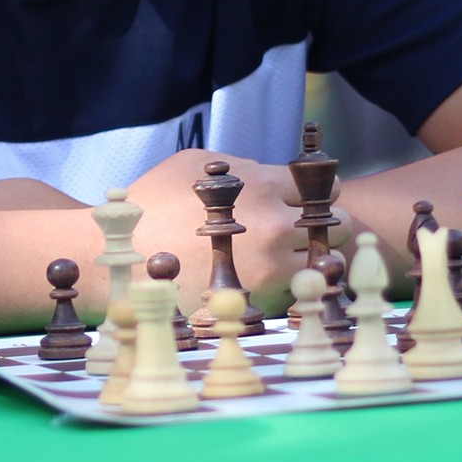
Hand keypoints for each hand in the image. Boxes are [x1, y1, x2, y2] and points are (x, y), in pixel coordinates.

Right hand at [121, 149, 355, 317]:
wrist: (125, 257)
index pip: (325, 187)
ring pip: (326, 260)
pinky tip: (273, 277)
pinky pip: (301, 287)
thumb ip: (241, 167)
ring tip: (288, 256)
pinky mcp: (262, 297)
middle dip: (323, 226)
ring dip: (314, 257)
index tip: (303, 202)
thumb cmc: (154, 203)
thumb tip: (267, 176)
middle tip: (299, 231)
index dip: (317, 194)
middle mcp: (274, 223)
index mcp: (261, 185)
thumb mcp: (195, 164)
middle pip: (336, 224)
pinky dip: (296, 283)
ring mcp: (271, 264)